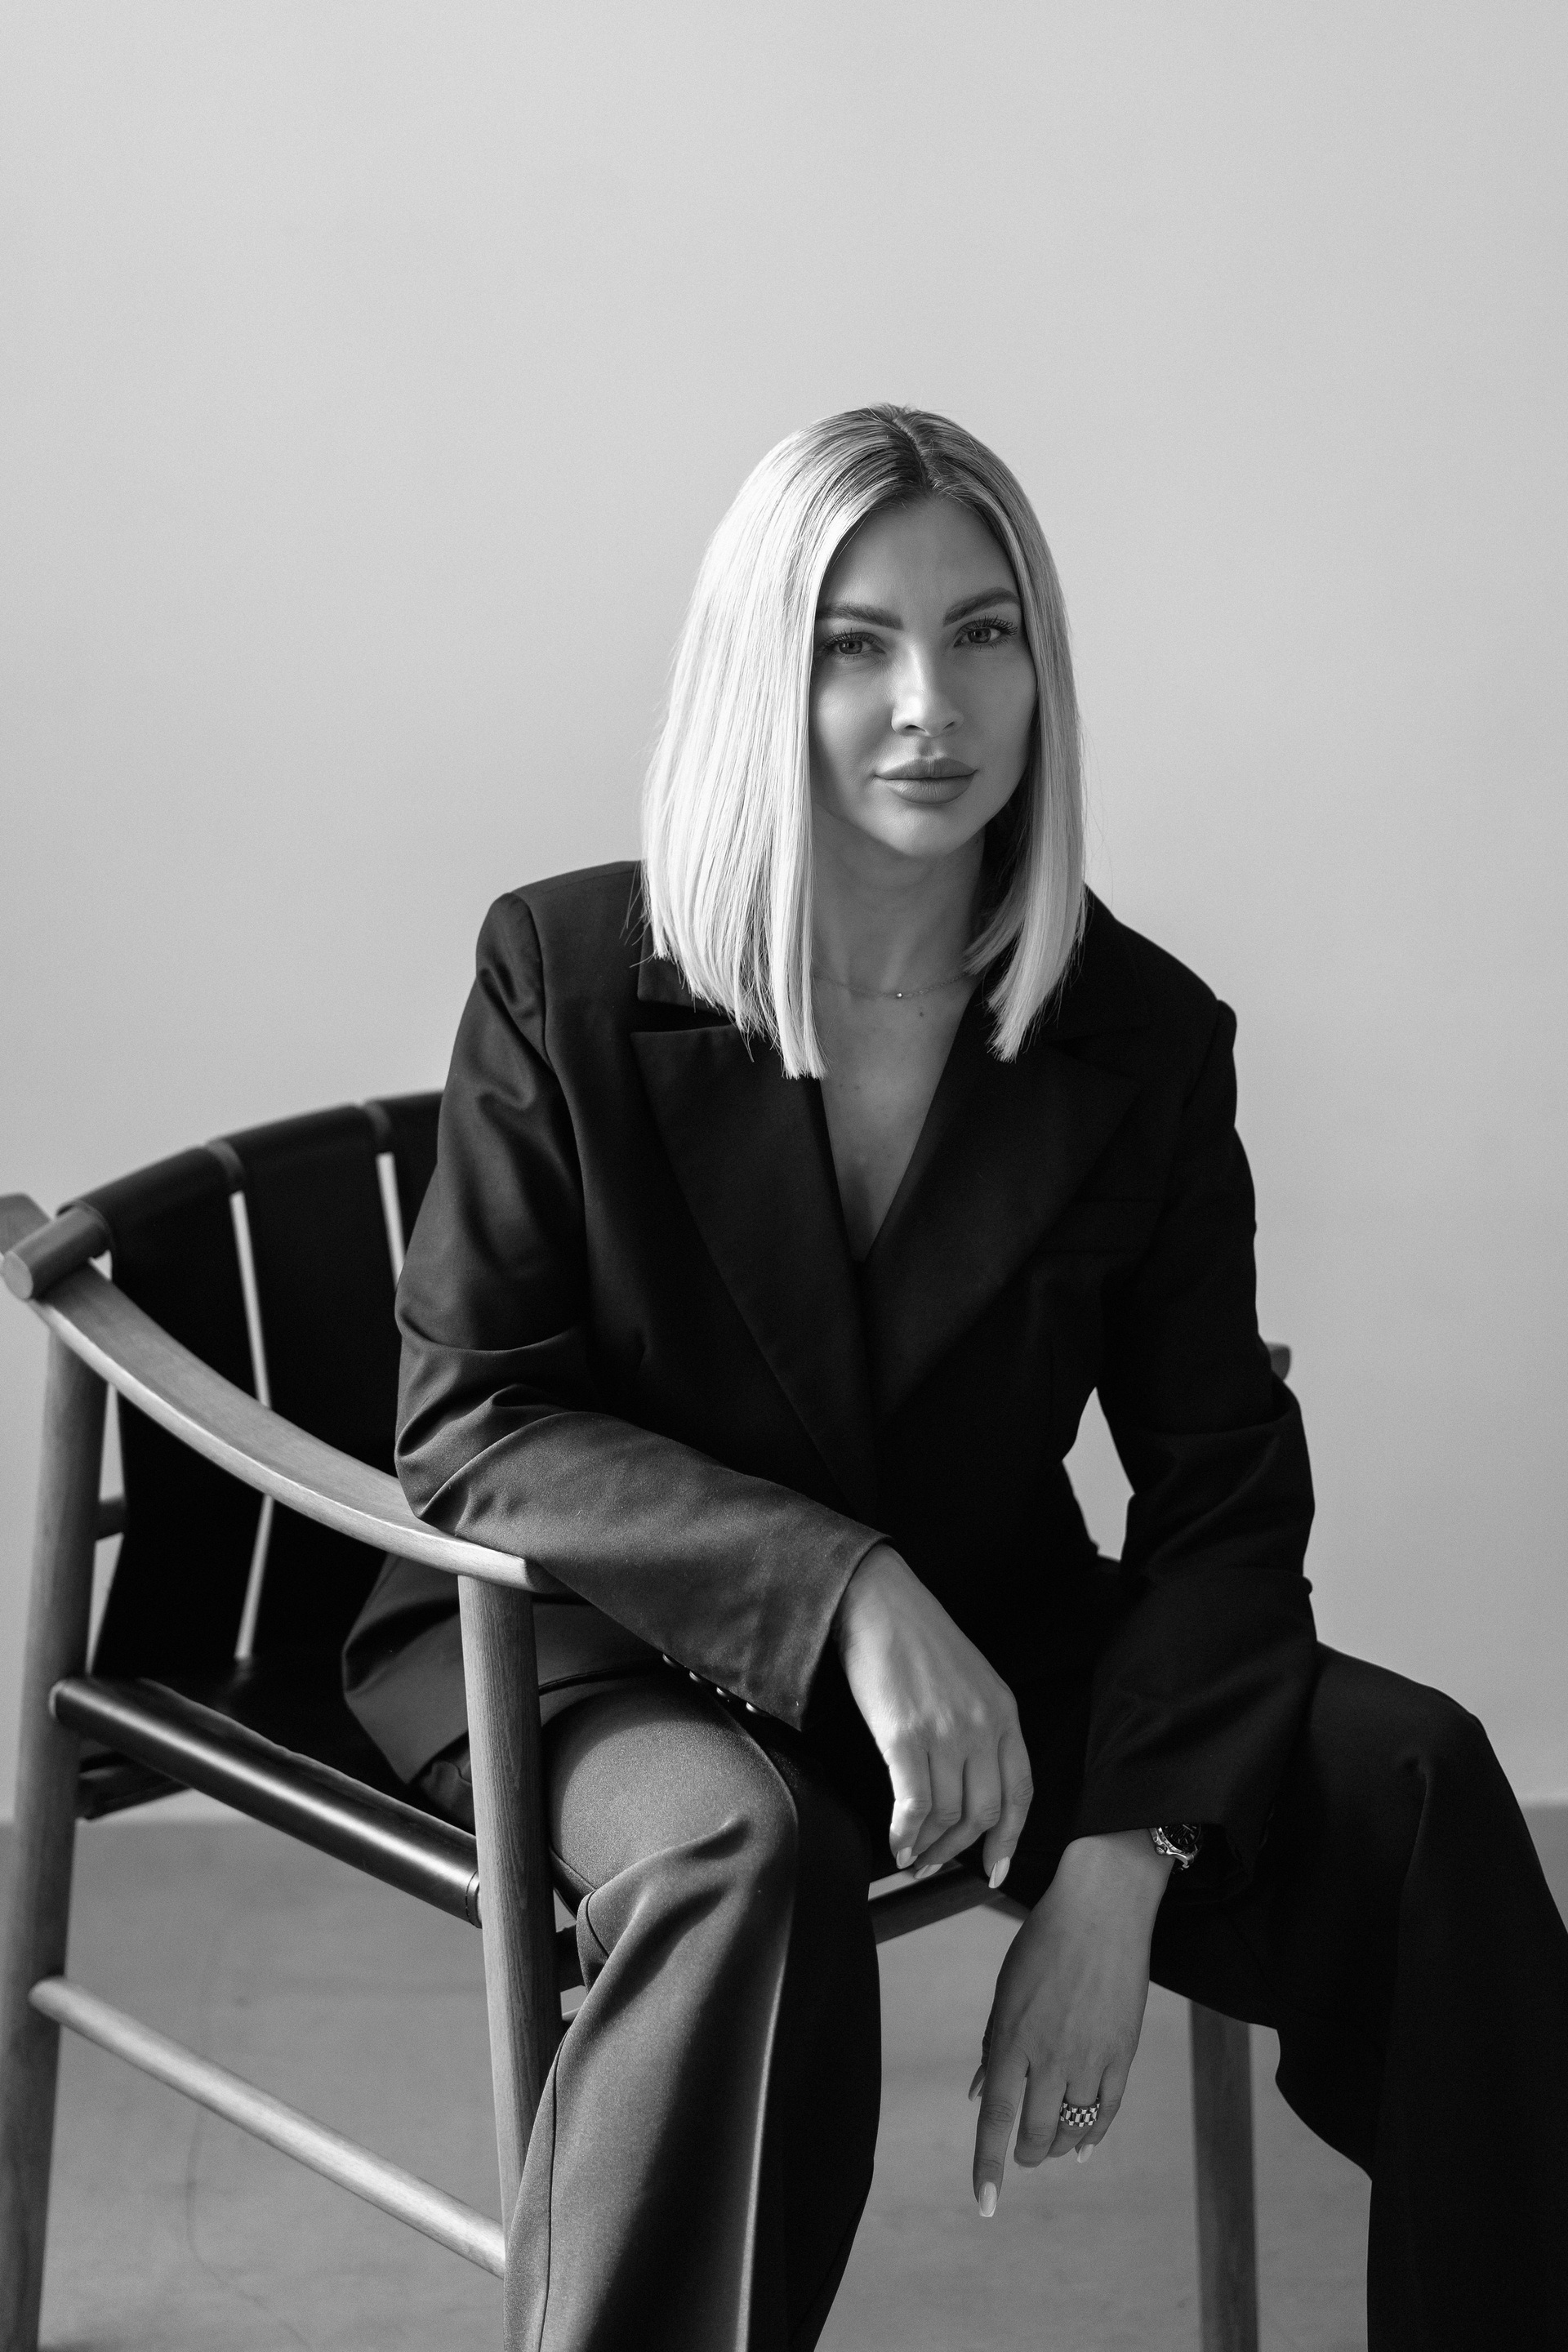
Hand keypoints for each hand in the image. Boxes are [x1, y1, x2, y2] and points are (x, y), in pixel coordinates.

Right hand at [833, 1543, 1032, 1882]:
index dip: (1009, 1840)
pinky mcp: (905, 1736)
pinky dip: (905, 1834)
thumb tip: (969, 1784)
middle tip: (935, 1865)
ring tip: (911, 1858)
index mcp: (1005, 1713)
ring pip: (947, 1814)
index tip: (995, 1869)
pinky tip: (896, 1845)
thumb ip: (981, 1727)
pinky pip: (914, 1804)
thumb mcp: (970, 1681)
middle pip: (984, 1812)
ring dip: (928, 1847)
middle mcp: (983, 1727)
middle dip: (960, 1850)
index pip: (1021, 1793)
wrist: (877, 1601)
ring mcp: (946, 1732)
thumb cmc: (916, 1639)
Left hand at [970, 1829, 1171, 2214]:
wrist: (1100, 1908)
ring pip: (1074, 2130)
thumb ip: (996, 2048)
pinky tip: (1084, 2148)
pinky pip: (1108, 2111)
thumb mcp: (1006, 1992)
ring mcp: (1090, 2057)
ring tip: (1051, 2148)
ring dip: (1059, 2146)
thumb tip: (984, 2096)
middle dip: (1027, 2155)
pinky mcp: (1123, 2053)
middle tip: (1023, 2157)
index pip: (996, 2120)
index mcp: (1011, 2038)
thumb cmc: (1043, 1944)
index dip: (989, 2166)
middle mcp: (1049, 2056)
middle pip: (1037, 2133)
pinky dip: (1094, 2135)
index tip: (984, 2204)